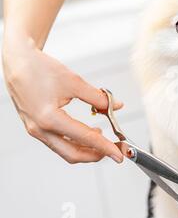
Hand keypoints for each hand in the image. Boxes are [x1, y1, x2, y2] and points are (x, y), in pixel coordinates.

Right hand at [2, 40, 123, 163]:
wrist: (18, 62)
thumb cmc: (41, 69)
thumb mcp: (75, 82)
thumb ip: (98, 98)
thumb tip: (117, 106)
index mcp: (49, 118)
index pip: (85, 138)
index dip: (106, 147)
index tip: (119, 154)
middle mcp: (40, 129)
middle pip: (73, 154)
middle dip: (96, 154)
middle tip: (114, 150)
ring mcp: (35, 130)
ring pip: (65, 151)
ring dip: (86, 149)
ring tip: (104, 139)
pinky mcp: (35, 127)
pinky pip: (58, 143)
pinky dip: (75, 142)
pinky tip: (89, 133)